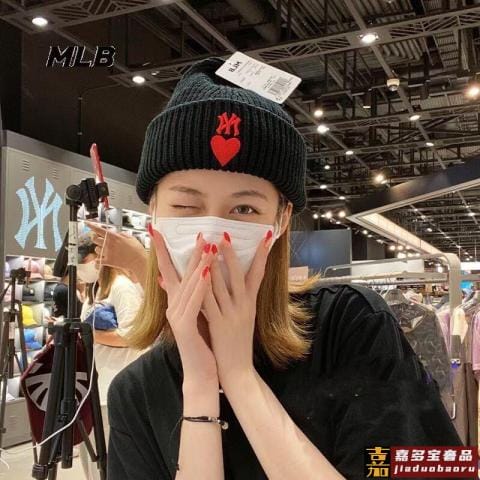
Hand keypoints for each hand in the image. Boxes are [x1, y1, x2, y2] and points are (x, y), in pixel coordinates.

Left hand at [85, 221, 146, 281]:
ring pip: (96, 249)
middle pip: (94, 239)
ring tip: (105, 250)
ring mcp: (107, 253)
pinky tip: (100, 260)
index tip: (87, 223)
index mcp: (114, 236)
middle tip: (99, 238)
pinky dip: (98, 261)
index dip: (91, 226)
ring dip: (99, 249)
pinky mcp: (108, 261)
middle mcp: (109, 244)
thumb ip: (120, 234)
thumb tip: (115, 233)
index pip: (99, 229)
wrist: (139, 261)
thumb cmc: (137, 249)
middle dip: (95, 238)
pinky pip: (98, 261)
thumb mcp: (130, 237)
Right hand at [149, 226, 217, 385]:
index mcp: (178, 302)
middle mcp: (174, 306)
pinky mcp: (185, 327)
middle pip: (180, 274)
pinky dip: (200, 287)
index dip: (165, 251)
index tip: (160, 231)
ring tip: (208, 246)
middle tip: (199, 233)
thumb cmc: (202, 342)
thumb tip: (171, 279)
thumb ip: (188, 296)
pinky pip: (194, 303)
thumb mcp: (195, 315)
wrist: (201, 373)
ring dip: (198, 264)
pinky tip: (208, 273)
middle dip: (189, 252)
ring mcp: (177, 317)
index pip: (169, 271)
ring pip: (189, 285)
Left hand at [201, 230, 273, 387]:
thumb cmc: (238, 343)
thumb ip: (239, 300)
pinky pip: (210, 302)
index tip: (265, 236)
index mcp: (251, 304)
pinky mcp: (220, 325)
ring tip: (211, 245)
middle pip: (239, 275)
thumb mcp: (244, 318)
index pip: (258, 274)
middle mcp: (244, 306)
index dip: (262, 255)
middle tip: (225, 234)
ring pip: (223, 285)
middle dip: (232, 253)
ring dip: (216, 264)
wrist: (238, 371)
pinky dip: (204, 287)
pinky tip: (198, 274)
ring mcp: (232, 315)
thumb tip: (234, 282)